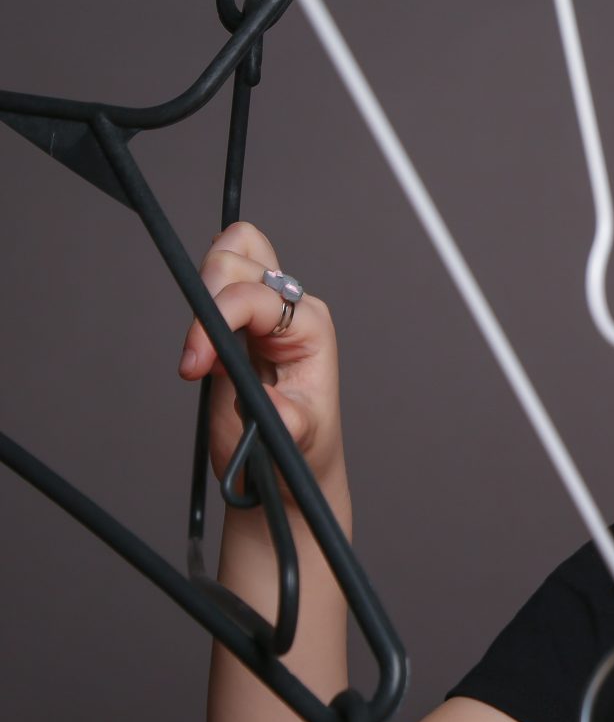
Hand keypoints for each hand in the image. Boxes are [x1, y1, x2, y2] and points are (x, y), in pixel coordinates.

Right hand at [177, 221, 343, 501]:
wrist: (290, 469)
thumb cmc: (297, 451)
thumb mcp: (294, 439)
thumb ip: (283, 418)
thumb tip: (264, 398)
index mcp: (310, 327)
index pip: (253, 296)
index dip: (215, 321)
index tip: (195, 366)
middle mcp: (291, 308)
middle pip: (237, 257)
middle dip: (207, 299)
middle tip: (199, 358)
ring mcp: (265, 308)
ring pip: (230, 252)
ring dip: (204, 292)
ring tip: (206, 349)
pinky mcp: (239, 316)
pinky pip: (219, 275)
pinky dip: (201, 292)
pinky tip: (205, 341)